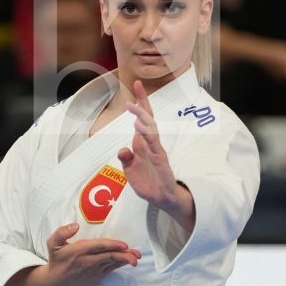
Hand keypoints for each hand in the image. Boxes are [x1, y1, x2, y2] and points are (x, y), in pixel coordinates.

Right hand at [46, 222, 140, 285]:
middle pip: (109, 257)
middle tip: (137, 254)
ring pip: (112, 263)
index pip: (99, 247)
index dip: (113, 245)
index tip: (124, 244)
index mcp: (79, 251)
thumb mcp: (52, 244)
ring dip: (125, 260)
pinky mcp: (97, 276)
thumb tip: (75, 225)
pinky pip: (111, 269)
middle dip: (124, 255)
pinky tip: (128, 260)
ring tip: (136, 258)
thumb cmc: (56, 259)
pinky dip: (120, 264)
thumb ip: (61, 232)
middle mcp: (88, 261)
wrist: (56, 282)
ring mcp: (93, 270)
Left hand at [118, 80, 193, 229]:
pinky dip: (147, 135)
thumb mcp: (130, 171)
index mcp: (143, 144)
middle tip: (136, 86)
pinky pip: (153, 145)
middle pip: (148, 119)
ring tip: (134, 106)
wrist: (162, 199)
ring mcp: (156, 151)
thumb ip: (126, 159)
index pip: (142, 119)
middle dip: (142, 102)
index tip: (136, 86)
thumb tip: (123, 150)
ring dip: (142, 117)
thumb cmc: (148, 184)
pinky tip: (140, 127)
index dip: (140, 103)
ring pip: (150, 129)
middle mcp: (150, 144)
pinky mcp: (160, 160)